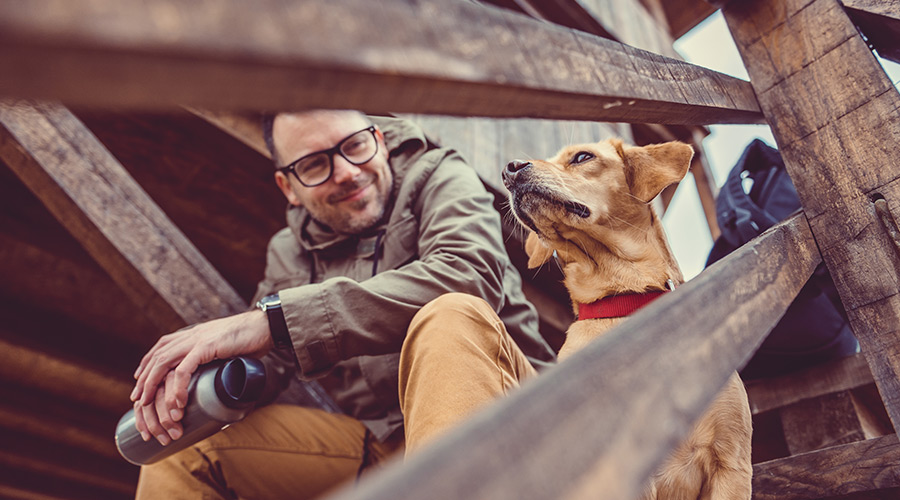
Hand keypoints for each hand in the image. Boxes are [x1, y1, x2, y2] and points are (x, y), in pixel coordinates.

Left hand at [130, 309, 273, 443]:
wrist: (266, 326)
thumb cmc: (251, 338)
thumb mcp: (225, 346)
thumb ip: (213, 355)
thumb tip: (212, 371)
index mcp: (194, 333)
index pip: (162, 347)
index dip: (148, 363)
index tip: (139, 379)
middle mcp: (191, 335)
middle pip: (157, 356)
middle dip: (144, 378)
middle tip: (137, 398)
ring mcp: (198, 340)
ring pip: (164, 362)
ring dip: (153, 384)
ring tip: (147, 403)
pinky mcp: (207, 347)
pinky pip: (185, 369)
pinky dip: (178, 386)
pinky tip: (176, 402)